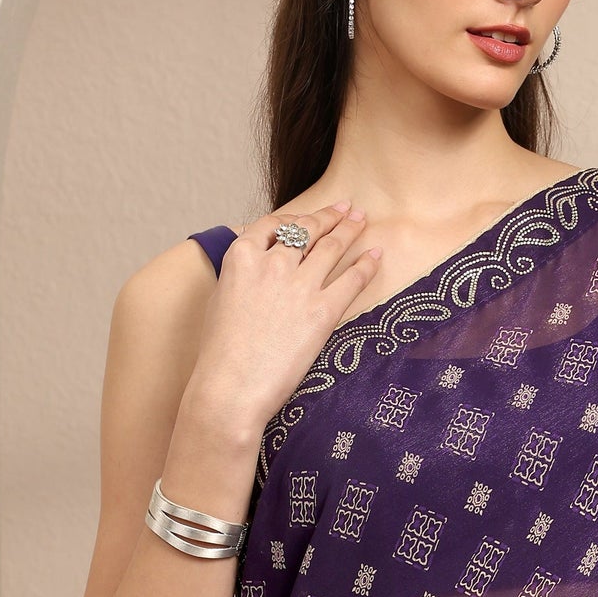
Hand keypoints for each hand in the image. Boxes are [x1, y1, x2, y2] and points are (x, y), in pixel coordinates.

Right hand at [188, 199, 383, 426]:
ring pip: (331, 246)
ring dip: (349, 229)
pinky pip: (352, 279)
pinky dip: (366, 265)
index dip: (294, 219)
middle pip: (306, 230)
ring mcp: (299, 285)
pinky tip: (376, 256)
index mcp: (241, 257)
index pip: (273, 225)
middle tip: (345, 208)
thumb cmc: (221, 354)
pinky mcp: (323, 311)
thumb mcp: (222, 300)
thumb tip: (256, 267)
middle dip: (329, 216)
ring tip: (361, 220)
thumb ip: (242, 276)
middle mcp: (272, 264)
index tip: (307, 217)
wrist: (231, 388)